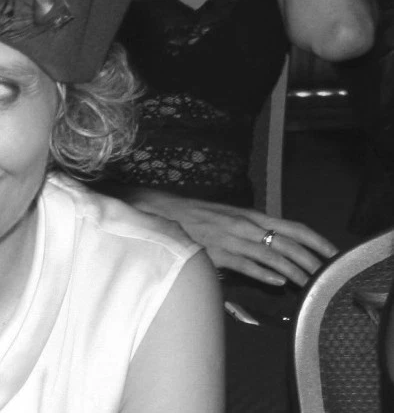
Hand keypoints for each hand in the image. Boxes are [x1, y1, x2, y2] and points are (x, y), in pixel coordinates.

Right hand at [127, 189, 337, 286]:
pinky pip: (245, 264)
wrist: (164, 214)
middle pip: (287, 242)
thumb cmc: (198, 216)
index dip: (315, 240)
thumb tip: (272, 245)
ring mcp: (231, 239)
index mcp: (251, 215)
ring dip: (293, 270)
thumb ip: (250, 229)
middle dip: (310, 259)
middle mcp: (245, 225)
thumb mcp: (229, 217)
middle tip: (326, 275)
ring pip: (271, 254)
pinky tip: (277, 282)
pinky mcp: (217, 252)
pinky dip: (264, 273)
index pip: (292, 227)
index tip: (333, 253)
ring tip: (308, 284)